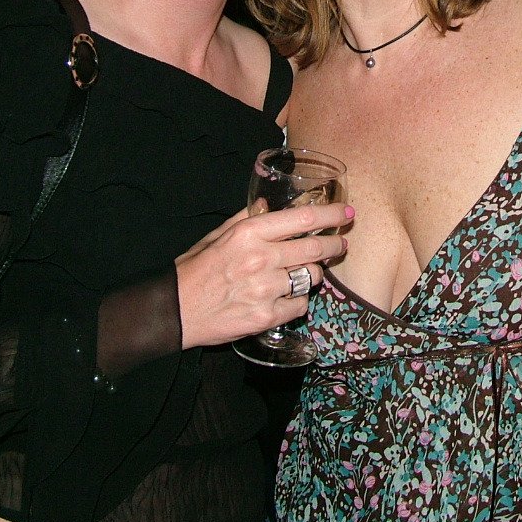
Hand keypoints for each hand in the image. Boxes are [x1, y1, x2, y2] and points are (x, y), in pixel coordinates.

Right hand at [174, 200, 351, 348]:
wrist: (175, 310)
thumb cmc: (196, 269)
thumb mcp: (219, 235)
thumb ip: (247, 218)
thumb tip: (270, 204)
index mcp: (250, 233)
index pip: (303, 219)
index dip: (331, 215)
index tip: (346, 213)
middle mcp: (261, 259)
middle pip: (316, 249)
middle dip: (335, 245)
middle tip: (341, 244)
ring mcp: (266, 290)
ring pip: (311, 277)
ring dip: (312, 274)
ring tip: (303, 273)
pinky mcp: (266, 317)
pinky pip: (300, 305)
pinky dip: (297, 301)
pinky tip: (284, 298)